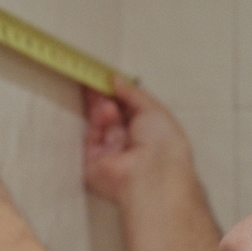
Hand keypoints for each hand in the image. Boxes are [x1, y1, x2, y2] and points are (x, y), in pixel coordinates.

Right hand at [82, 80, 196, 207]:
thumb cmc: (162, 141)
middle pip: (110, 114)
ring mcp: (109, 151)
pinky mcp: (92, 160)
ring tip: (109, 103)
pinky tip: (105, 112)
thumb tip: (116, 80)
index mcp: (146, 130)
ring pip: (99, 122)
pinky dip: (96, 122)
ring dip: (103, 108)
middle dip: (103, 96)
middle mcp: (127, 141)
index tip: (105, 77)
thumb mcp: (153, 109)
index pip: (127, 107)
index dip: (116, 92)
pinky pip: (89, 136)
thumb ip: (132, 93)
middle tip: (93, 78)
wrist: (151, 174)